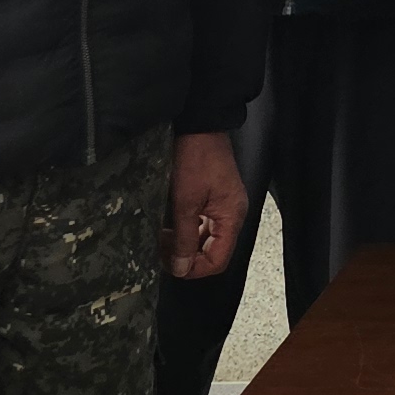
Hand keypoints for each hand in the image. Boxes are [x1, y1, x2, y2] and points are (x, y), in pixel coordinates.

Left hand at [164, 131, 244, 280]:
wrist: (200, 126)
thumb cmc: (195, 159)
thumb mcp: (184, 202)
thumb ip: (183, 238)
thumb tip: (181, 268)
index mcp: (232, 217)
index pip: (218, 260)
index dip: (194, 269)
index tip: (170, 265)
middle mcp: (233, 213)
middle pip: (214, 251)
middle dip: (187, 256)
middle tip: (161, 250)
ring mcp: (225, 205)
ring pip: (207, 239)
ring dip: (185, 243)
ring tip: (163, 237)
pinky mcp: (216, 197)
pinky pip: (204, 224)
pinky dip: (188, 230)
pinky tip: (171, 225)